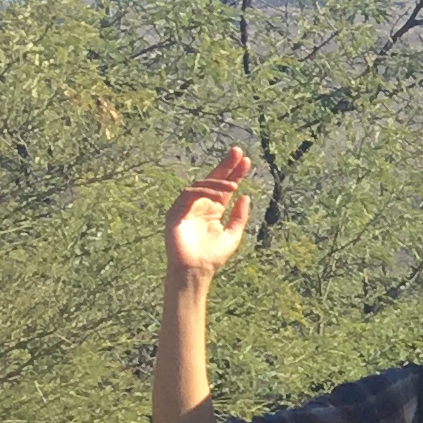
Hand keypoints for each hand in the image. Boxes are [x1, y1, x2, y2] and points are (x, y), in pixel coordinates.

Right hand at [168, 149, 255, 277]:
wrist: (197, 270)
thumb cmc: (213, 256)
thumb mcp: (233, 234)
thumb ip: (239, 215)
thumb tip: (246, 195)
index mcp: (214, 209)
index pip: (225, 187)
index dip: (235, 173)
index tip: (247, 161)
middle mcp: (201, 205)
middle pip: (213, 180)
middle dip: (225, 165)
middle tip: (238, 152)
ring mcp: (186, 207)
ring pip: (201, 186)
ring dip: (218, 183)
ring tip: (233, 185)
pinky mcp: (175, 213)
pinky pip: (187, 196)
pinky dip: (203, 193)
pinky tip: (218, 195)